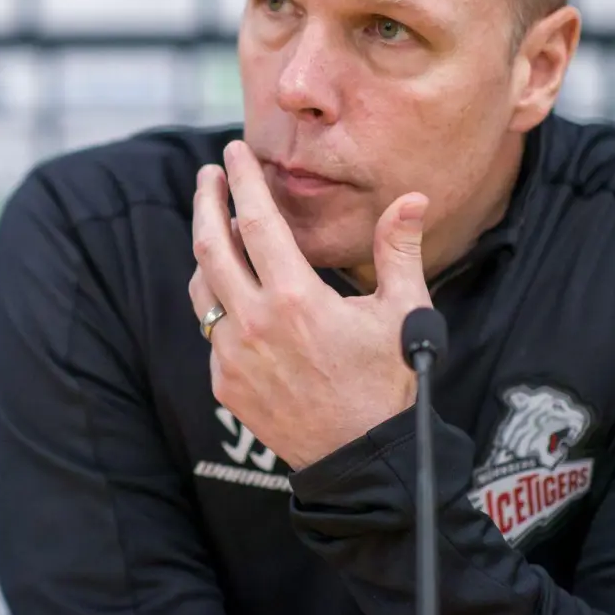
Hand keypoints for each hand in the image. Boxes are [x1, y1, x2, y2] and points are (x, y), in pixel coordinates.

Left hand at [187, 140, 431, 469]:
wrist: (361, 460)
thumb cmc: (387, 384)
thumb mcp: (403, 313)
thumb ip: (398, 251)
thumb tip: (411, 199)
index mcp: (295, 299)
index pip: (256, 222)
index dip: (242, 182)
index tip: (232, 154)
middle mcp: (254, 325)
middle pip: (210, 246)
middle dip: (206, 202)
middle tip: (210, 177)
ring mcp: (233, 356)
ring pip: (202, 288)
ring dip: (207, 252)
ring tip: (221, 228)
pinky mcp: (225, 383)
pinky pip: (211, 329)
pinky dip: (219, 301)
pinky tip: (235, 291)